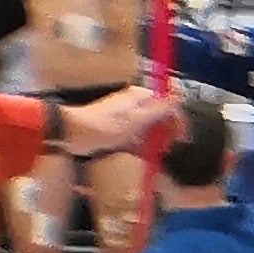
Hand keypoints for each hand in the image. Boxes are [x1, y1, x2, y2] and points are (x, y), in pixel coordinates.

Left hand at [54, 85, 172, 158]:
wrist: (72, 134)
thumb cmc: (103, 126)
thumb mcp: (136, 119)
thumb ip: (160, 109)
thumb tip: (179, 96)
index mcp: (141, 97)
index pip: (169, 106)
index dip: (178, 122)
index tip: (182, 138)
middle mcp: (136, 104)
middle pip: (161, 118)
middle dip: (166, 133)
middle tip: (168, 148)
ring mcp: (127, 117)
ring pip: (150, 129)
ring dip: (154, 142)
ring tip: (156, 154)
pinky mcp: (119, 129)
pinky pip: (137, 138)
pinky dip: (141, 147)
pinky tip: (142, 156)